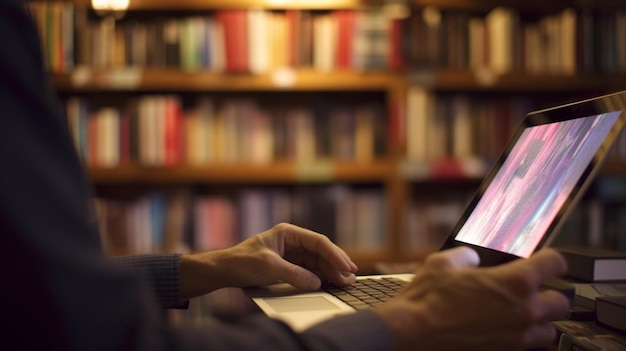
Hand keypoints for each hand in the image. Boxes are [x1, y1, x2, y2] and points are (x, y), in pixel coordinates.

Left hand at [180, 223, 357, 297]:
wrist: (223, 271)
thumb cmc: (241, 262)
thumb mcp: (268, 267)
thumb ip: (294, 274)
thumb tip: (316, 282)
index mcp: (287, 233)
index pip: (317, 242)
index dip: (334, 254)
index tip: (346, 266)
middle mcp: (292, 241)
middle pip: (320, 252)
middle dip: (336, 264)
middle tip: (350, 277)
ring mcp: (291, 254)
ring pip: (317, 262)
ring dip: (331, 272)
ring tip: (345, 282)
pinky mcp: (288, 266)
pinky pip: (309, 270)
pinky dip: (320, 277)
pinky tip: (330, 283)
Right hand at [375, 247, 569, 350]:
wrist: (412, 335)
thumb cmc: (426, 301)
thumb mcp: (442, 263)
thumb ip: (466, 257)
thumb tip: (472, 258)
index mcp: (514, 282)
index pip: (555, 263)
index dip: (550, 260)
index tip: (545, 262)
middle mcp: (523, 312)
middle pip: (560, 301)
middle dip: (547, 294)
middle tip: (530, 291)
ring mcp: (516, 339)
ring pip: (549, 331)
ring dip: (538, 322)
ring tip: (520, 317)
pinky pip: (528, 350)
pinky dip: (522, 342)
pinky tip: (506, 335)